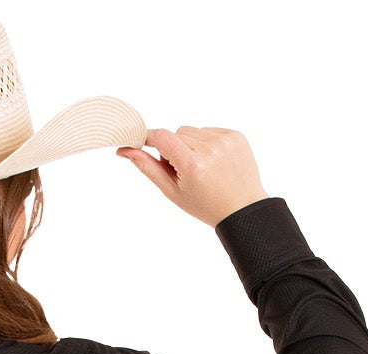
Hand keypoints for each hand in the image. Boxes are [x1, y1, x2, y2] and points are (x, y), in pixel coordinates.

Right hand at [116, 126, 268, 226]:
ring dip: (191, 144)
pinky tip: (213, 162)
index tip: (143, 142)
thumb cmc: (204, 205)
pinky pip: (210, 130)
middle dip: (175, 148)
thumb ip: (148, 168)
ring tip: (201, 167)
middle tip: (183, 171)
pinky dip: (207, 142)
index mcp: (193, 164)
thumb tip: (125, 150)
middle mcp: (210, 148)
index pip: (162, 137)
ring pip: (193, 130)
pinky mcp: (236, 135)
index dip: (150, 138)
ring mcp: (226, 140)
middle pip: (177, 132)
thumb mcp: (172, 191)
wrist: (241, 209)